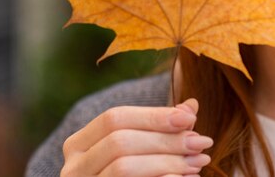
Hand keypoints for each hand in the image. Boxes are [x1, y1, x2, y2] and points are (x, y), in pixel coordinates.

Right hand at [61, 99, 212, 176]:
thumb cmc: (134, 176)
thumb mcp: (144, 149)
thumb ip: (163, 128)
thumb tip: (191, 105)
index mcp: (80, 144)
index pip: (115, 118)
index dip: (153, 116)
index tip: (189, 118)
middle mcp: (73, 167)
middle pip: (119, 141)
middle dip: (165, 140)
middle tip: (200, 142)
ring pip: (123, 167)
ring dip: (167, 161)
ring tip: (198, 161)